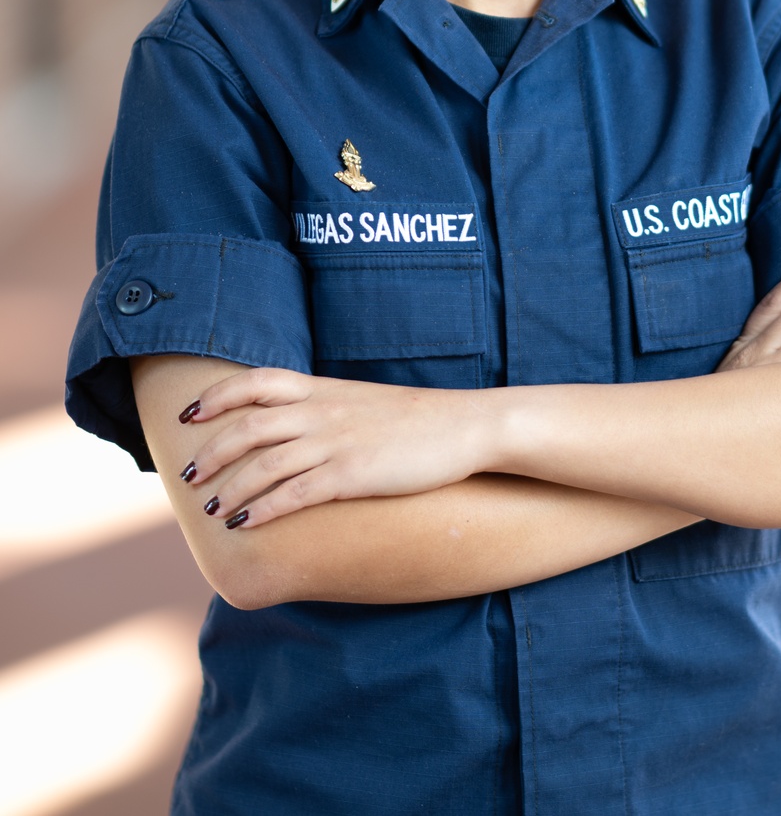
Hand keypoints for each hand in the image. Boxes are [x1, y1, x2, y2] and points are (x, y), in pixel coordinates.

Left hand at [176, 369, 494, 529]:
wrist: (466, 426)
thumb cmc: (417, 419)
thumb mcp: (362, 402)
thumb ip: (325, 408)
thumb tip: (294, 426)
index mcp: (323, 389)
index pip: (256, 381)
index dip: (217, 396)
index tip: (189, 414)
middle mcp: (323, 411)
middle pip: (248, 427)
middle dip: (212, 452)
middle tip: (188, 475)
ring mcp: (336, 443)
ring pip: (264, 464)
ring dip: (230, 488)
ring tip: (211, 510)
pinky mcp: (353, 475)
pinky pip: (296, 493)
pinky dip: (264, 509)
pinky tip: (247, 524)